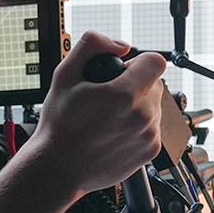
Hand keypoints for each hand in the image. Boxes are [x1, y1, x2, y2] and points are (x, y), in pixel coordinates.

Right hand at [26, 31, 166, 197]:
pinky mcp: (150, 151)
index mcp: (125, 95)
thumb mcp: (64, 74)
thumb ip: (92, 45)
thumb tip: (119, 45)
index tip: (123, 71)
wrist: (58, 168)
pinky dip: (138, 126)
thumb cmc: (59, 126)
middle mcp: (142, 116)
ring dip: (137, 106)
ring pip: (154, 106)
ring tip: (109, 118)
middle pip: (155, 84)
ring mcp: (148, 136)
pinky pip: (152, 127)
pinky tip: (114, 132)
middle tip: (109, 97)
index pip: (155, 62)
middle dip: (136, 84)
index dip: (138, 62)